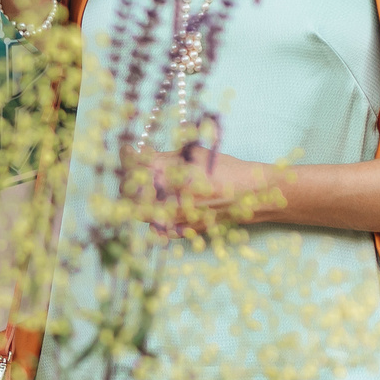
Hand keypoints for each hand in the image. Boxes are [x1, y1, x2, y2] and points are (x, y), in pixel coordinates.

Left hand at [118, 141, 284, 233]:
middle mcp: (171, 197)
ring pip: (141, 211)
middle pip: (131, 190)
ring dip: (139, 197)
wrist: (253, 194)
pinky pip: (158, 228)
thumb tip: (141, 155)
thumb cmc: (226, 169)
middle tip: (134, 169)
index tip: (126, 149)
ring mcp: (177, 217)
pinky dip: (154, 217)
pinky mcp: (184, 230)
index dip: (127, 155)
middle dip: (129, 177)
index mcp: (174, 174)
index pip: (136, 165)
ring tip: (146, 187)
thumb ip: (166, 156)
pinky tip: (160, 206)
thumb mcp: (195, 154)